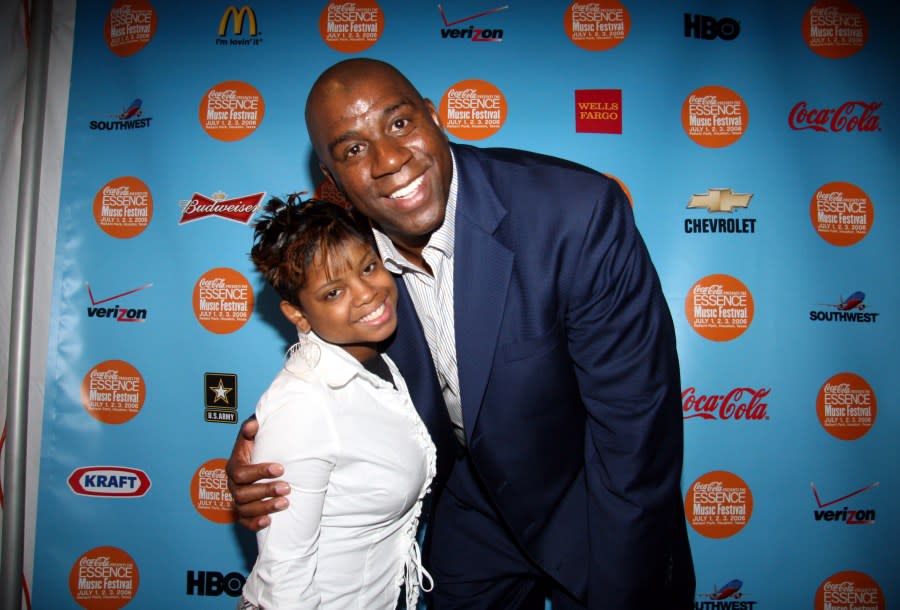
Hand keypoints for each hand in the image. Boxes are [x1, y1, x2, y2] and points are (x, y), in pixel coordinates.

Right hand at [226, 415, 289, 530]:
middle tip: (287, 487)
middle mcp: (233, 485)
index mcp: (234, 466)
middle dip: (266, 491)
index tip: (280, 469)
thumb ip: (251, 428)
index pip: (241, 472)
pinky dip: (255, 524)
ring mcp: (238, 500)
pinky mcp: (244, 512)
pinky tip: (269, 522)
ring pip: (244, 509)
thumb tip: (253, 425)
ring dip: (265, 507)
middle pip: (242, 493)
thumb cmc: (257, 447)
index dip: (259, 472)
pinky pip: (245, 522)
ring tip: (285, 503)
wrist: (259, 459)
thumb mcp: (253, 435)